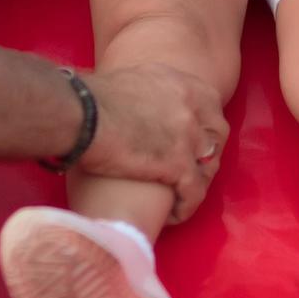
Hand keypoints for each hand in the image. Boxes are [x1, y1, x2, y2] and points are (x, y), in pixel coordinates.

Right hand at [78, 63, 230, 224]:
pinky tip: (173, 216)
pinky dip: (186, 207)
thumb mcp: (131, 81)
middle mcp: (191, 105)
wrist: (80, 115)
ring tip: (181, 196)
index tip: (195, 140)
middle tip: (194, 171)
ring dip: (198, 182)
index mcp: (180, 83)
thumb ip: (148, 92)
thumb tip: (139, 102)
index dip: (205, 125)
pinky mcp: (178, 163)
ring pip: (209, 166)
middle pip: (217, 135)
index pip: (211, 104)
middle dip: (209, 154)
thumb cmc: (88, 98)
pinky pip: (194, 192)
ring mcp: (188, 134)